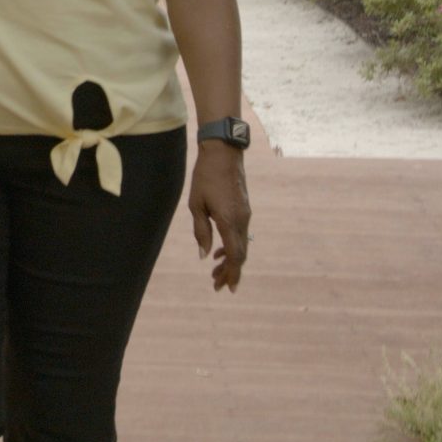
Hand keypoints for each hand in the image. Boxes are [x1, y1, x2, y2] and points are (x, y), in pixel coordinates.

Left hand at [190, 142, 249, 291]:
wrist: (224, 153)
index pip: (234, 255)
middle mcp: (241, 220)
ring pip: (241, 245)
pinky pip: (240, 234)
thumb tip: (203, 256)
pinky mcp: (244, 209)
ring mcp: (245, 214)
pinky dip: (231, 246)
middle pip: (240, 254)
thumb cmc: (205, 177)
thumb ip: (201, 231)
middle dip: (229, 272)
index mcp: (229, 220)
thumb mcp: (196, 204)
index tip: (228, 288)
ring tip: (214, 271)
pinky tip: (218, 250)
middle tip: (217, 285)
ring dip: (229, 260)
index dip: (232, 273)